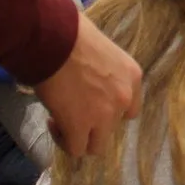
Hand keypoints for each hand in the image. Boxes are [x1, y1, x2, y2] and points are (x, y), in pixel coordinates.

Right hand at [30, 14, 143, 157]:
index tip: (90, 102)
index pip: (130, 108)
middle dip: (93, 124)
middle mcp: (124, 98)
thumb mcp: (101, 51)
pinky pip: (76, 149)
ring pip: (96, 146)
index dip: (110, 110)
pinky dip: (63, 140)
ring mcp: (104, 115)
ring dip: (79, 137)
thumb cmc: (72, 34)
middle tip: (73, 110)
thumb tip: (88, 80)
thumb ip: (103, 73)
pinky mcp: (80, 127)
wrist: (53, 40)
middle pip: (112, 128)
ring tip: (61, 120)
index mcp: (132, 76)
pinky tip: (53, 122)